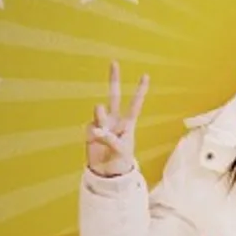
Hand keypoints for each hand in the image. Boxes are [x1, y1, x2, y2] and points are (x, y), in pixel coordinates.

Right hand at [86, 61, 148, 177]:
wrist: (107, 173)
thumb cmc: (120, 160)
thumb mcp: (121, 150)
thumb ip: (111, 138)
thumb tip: (97, 129)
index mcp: (127, 123)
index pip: (135, 104)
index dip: (140, 90)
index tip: (146, 75)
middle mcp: (114, 119)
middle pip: (114, 96)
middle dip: (114, 79)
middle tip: (114, 62)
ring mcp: (101, 123)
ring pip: (99, 111)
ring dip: (100, 115)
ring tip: (100, 126)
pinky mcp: (89, 131)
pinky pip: (90, 128)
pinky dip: (93, 135)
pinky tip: (95, 142)